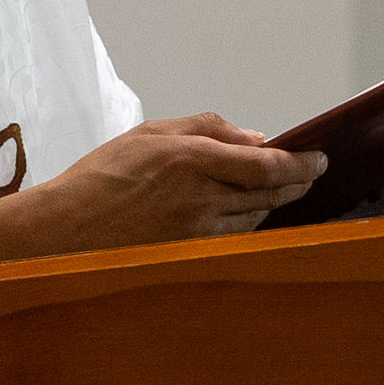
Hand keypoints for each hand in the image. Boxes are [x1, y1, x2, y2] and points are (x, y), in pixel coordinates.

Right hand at [0, 113, 322, 264]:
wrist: (63, 230)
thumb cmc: (102, 177)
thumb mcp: (151, 134)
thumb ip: (208, 129)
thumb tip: (256, 138)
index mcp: (192, 159)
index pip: (267, 164)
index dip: (301, 164)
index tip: (320, 160)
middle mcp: (201, 198)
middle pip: (270, 194)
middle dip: (297, 183)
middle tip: (311, 174)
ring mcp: (198, 232)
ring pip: (255, 217)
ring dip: (271, 203)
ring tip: (278, 190)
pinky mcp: (192, 255)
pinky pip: (235, 238)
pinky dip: (247, 223)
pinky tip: (244, 214)